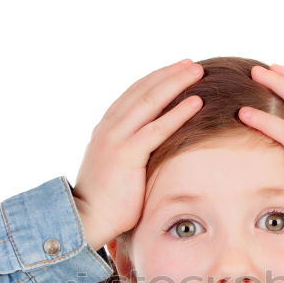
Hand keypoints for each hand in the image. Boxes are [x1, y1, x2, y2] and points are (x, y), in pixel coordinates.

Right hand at [73, 58, 204, 251]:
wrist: (85, 218)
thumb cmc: (105, 200)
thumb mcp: (116, 167)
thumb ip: (130, 151)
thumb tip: (152, 149)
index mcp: (106, 128)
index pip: (133, 94)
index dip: (156, 79)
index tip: (176, 70)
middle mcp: (110, 127)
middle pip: (143, 90)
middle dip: (169, 74)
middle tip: (192, 64)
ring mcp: (116, 138)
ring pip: (151, 102)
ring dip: (176, 84)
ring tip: (198, 72)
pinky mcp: (127, 154)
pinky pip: (157, 128)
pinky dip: (178, 113)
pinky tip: (196, 102)